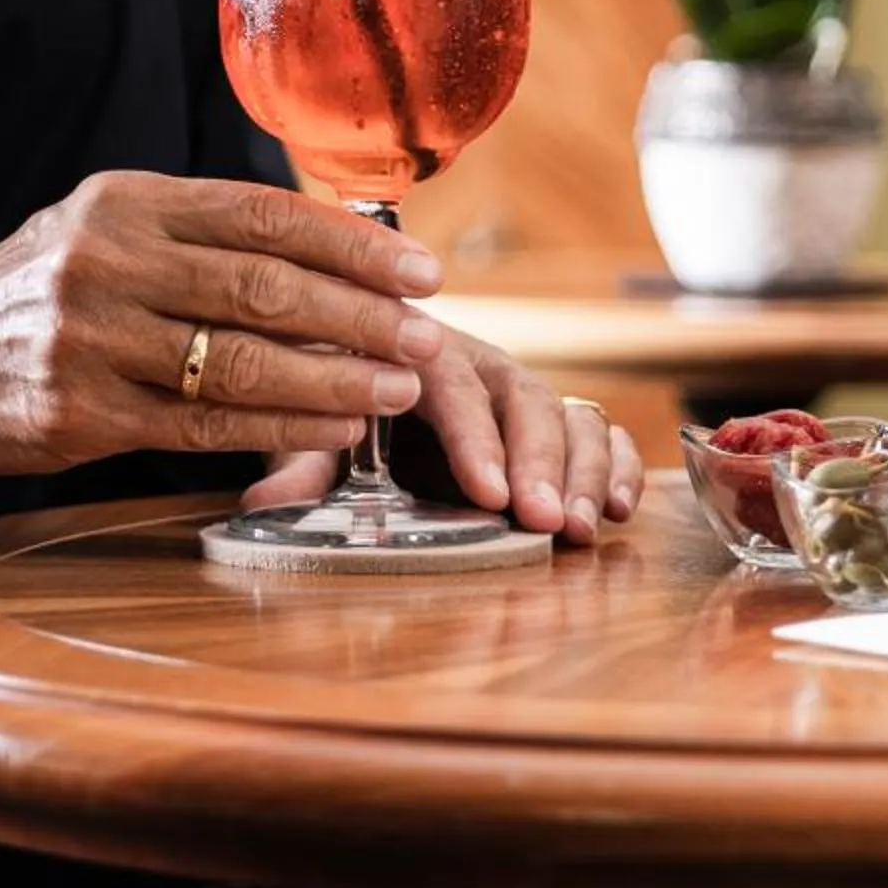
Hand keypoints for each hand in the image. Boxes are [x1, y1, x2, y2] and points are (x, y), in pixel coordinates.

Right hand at [0, 171, 446, 488]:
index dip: (356, 246)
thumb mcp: (115, 232)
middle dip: (362, 315)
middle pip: (264, 287)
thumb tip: (351, 246)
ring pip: (241, 361)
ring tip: (402, 389)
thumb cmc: (50, 292)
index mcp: (130, 202)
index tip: (424, 271)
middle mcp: (107, 261)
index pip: (265, 215)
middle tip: (428, 337)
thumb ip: (213, 235)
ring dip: (336, 378)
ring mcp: (90, 340)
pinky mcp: (80, 413)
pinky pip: (206, 424)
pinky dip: (283, 429)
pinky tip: (338, 430)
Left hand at [241, 336, 642, 545]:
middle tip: (545, 521)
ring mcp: (525, 393)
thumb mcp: (314, 430)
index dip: (477, 440)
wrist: (371, 372)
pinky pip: (604, 431)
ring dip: (586, 473)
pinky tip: (620, 510)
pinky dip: (620, 466)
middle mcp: (484, 367)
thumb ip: (301, 459)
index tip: (489, 494)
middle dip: (541, 465)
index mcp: (420, 358)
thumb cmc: (345, 405)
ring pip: (573, 415)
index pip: (455, 389)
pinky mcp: (558, 420)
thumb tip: (267, 502)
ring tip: (581, 530)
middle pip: (527, 400)